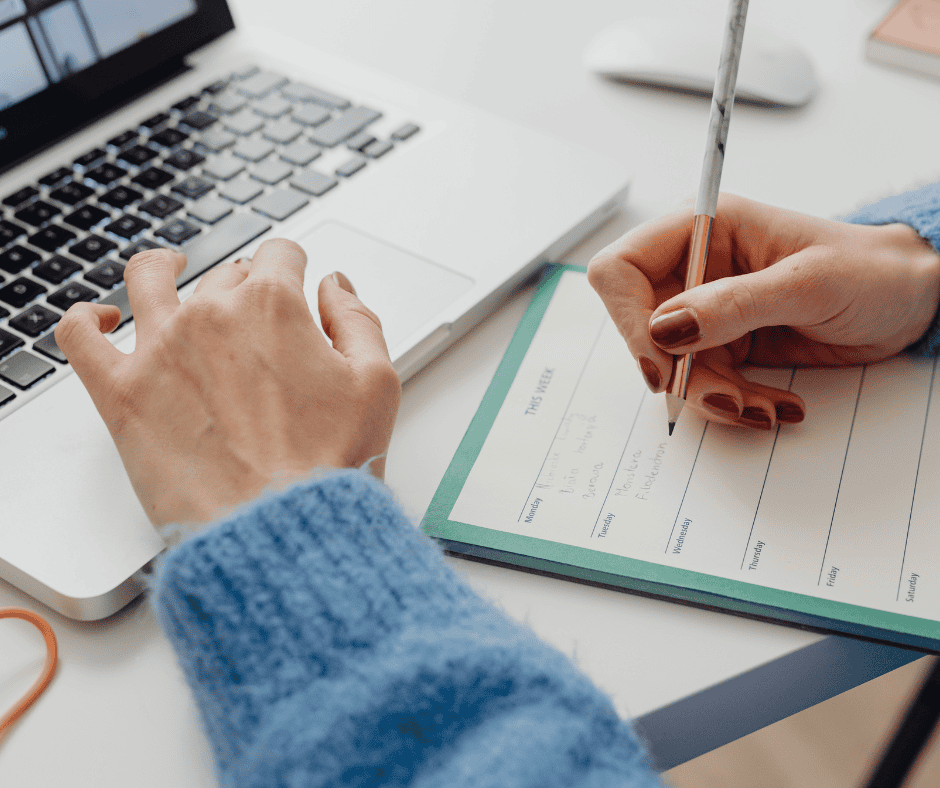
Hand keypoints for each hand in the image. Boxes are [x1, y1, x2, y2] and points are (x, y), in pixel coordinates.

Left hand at [54, 240, 400, 525]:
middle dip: (244, 287)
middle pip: (224, 274)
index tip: (293, 284)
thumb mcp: (377, 383)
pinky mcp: (121, 393)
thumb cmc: (329, 466)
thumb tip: (334, 286)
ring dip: (161, 267)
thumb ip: (358, 319)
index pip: (279, 254)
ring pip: (147, 279)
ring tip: (167, 270)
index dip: (291, 267)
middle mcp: (212, 315)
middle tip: (257, 326)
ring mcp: (159, 349)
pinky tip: (101, 320)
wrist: (278, 530)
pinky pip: (79, 336)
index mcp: (274, 305)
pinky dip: (85, 319)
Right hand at [588, 194, 939, 428]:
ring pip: (672, 366)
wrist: (908, 302)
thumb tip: (665, 328)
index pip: (623, 269)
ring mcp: (707, 310)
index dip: (627, 317)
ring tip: (763, 406)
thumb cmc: (871, 270)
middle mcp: (695, 269)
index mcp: (702, 230)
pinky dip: (733, 403)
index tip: (660, 360)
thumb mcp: (807, 283)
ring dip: (712, 396)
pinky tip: (773, 404)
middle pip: (641, 327)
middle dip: (679, 370)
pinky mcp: (723, 344)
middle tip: (725, 394)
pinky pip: (703, 383)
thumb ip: (733, 304)